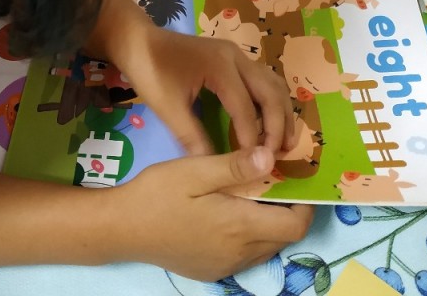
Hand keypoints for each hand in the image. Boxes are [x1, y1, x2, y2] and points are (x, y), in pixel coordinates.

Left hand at [86, 0, 294, 155]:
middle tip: (279, 157)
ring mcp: (236, 55)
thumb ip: (192, 137)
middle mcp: (235, 57)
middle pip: (271, 92)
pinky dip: (271, 101)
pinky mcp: (232, 58)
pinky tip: (268, 122)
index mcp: (220, 67)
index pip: (245, 108)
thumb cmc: (150, 71)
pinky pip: (263, 79)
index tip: (256, 166)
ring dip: (281, 112)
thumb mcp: (167, 107)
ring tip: (282, 142)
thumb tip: (212, 169)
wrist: (137, 40)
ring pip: (272, 83)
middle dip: (278, 125)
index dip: (252, 139)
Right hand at [110, 146, 313, 280]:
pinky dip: (249, 235)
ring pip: (265, 247)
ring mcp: (224, 265)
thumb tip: (271, 157)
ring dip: (268, 223)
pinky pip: (244, 255)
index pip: (294, 225)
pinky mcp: (210, 270)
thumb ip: (234, 166)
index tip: (296, 179)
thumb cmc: (158, 193)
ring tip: (252, 193)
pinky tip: (228, 213)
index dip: (305, 204)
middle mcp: (238, 252)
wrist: (121, 228)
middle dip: (287, 210)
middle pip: (283, 237)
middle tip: (274, 180)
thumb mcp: (194, 170)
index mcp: (238, 226)